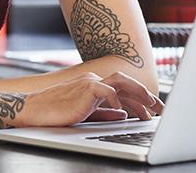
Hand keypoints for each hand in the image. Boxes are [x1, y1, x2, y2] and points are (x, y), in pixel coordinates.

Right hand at [16, 72, 164, 127]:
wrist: (35, 110)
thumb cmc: (56, 112)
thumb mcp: (86, 113)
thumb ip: (105, 113)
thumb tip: (124, 115)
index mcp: (95, 85)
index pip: (124, 90)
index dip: (141, 100)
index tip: (154, 111)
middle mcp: (95, 80)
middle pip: (127, 83)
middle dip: (146, 95)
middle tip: (160, 108)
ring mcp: (90, 82)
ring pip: (121, 82)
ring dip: (139, 93)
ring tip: (151, 106)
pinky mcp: (85, 88)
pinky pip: (106, 90)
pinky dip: (117, 99)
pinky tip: (124, 111)